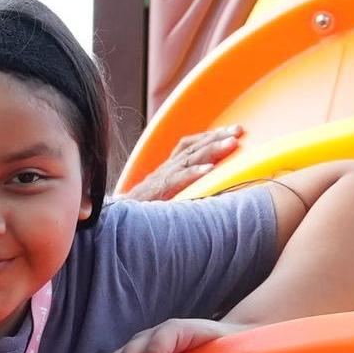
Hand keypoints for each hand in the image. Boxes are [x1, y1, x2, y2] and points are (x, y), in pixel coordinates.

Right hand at [118, 125, 242, 201]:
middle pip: (193, 147)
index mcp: (167, 169)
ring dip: (212, 150)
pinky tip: (209, 171)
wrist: (114, 221)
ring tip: (232, 144)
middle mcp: (165, 169)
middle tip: (239, 131)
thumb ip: (181, 191)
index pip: (189, 145)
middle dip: (217, 137)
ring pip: (189, 159)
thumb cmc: (141, 212)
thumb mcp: (163, 197)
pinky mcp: (158, 191)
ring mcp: (162, 179)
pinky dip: (193, 173)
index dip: (209, 137)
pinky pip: (177, 180)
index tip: (231, 131)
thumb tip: (207, 191)